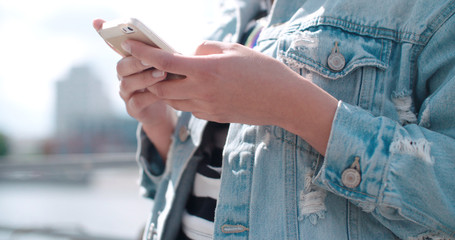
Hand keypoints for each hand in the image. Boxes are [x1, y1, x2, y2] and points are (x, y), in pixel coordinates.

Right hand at [93, 19, 175, 158]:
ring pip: (127, 84)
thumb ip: (162, 55)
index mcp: (129, 62)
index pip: (115, 47)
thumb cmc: (166, 83)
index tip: (98, 22)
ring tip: (162, 74)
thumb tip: (170, 43)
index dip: (105, 35)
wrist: (166, 110)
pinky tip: (162, 94)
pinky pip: (137, 102)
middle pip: (121, 66)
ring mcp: (126, 94)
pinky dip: (149, 96)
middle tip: (151, 59)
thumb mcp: (165, 66)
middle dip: (136, 61)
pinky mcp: (133, 109)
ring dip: (144, 78)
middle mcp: (124, 77)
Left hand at [122, 40, 305, 125]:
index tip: (130, 45)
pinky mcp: (213, 117)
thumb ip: (207, 48)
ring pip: (173, 100)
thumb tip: (191, 52)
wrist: (284, 101)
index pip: (165, 61)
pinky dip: (184, 98)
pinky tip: (195, 88)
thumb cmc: (264, 71)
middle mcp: (202, 91)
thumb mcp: (235, 49)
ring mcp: (207, 108)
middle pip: (160, 86)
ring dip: (167, 88)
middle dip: (151, 75)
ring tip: (175, 75)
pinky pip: (189, 108)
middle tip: (155, 64)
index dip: (143, 52)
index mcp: (206, 70)